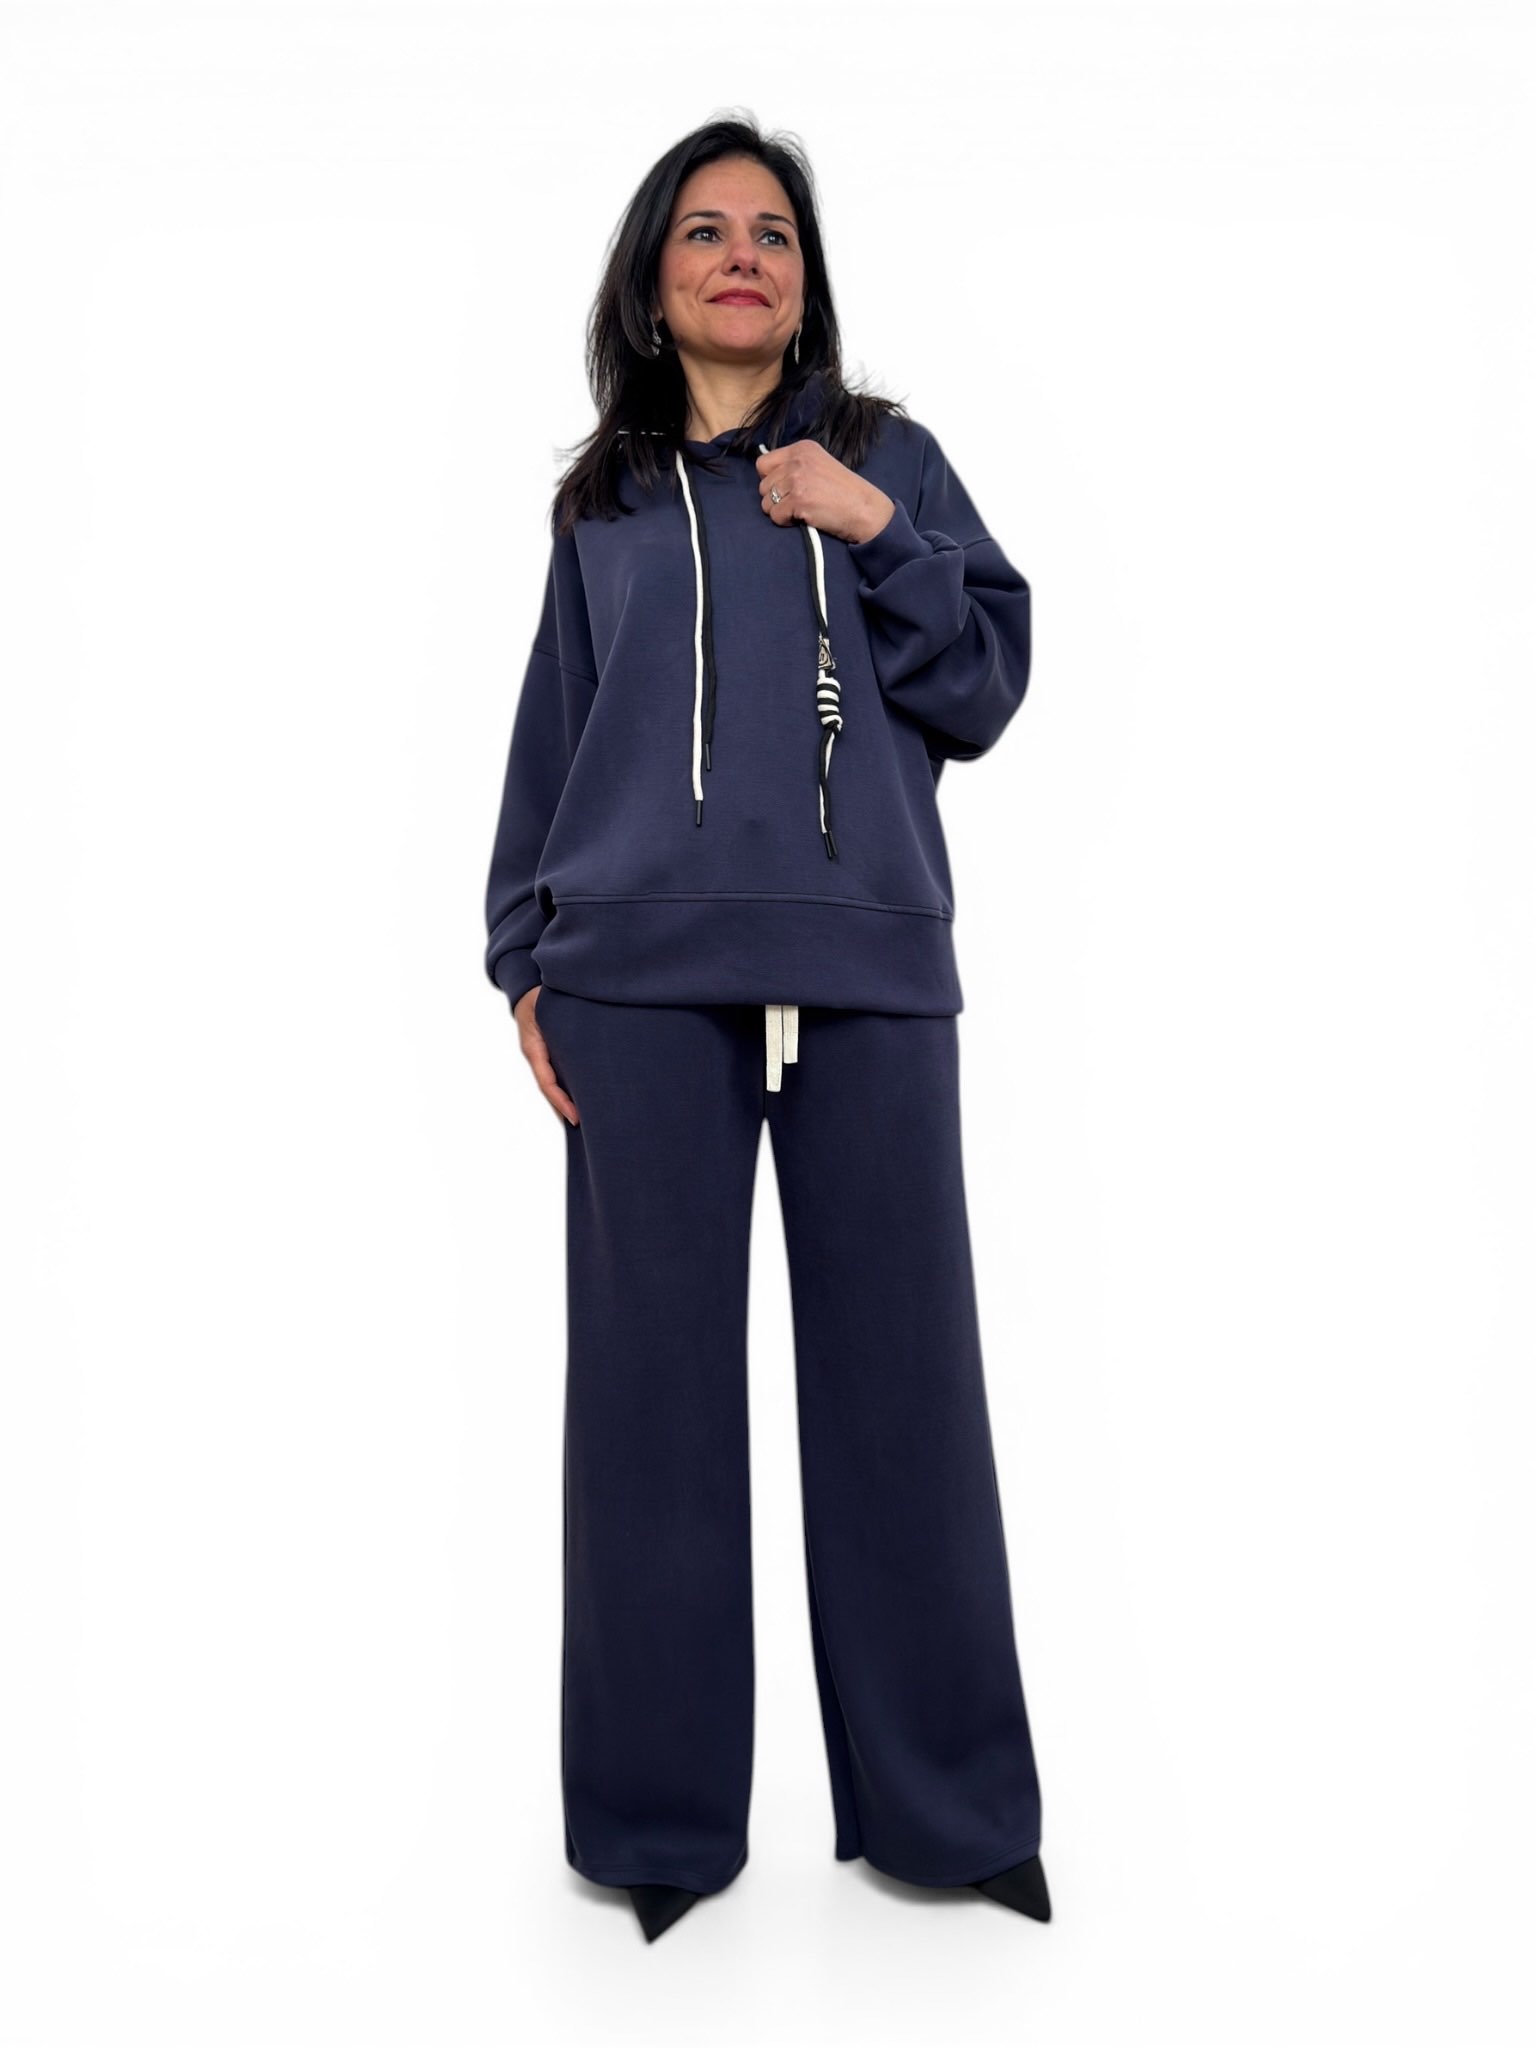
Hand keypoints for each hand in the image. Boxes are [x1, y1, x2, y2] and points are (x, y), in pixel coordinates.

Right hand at [516, 985, 578, 1126]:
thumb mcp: (545, 1003)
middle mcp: (536, 1055)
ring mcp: (541, 1055)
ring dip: (566, 1101)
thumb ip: (560, 1016)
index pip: (547, 1082)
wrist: (527, 987)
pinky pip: (557, 1074)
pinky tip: (582, 1095)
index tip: (575, 1118)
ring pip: (553, 1084)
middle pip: (550, 1089)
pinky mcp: (549, 1052)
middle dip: (564, 1109)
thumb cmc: (539, 993)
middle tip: (584, 1127)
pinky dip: (567, 1087)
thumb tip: (581, 1027)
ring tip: (584, 1120)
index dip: (560, 1101)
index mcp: (533, 1048)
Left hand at [756, 440, 894, 545]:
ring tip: (801, 510)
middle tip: (797, 503)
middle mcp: (797, 460)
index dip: (770, 480)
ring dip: (780, 511)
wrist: (864, 509)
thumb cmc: (844, 492)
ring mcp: (797, 479)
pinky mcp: (798, 500)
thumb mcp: (820, 465)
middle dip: (775, 499)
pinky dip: (786, 522)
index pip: (763, 464)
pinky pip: (775, 516)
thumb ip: (795, 466)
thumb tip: (768, 477)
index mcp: (802, 448)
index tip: (786, 489)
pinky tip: (804, 518)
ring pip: (766, 502)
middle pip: (762, 485)